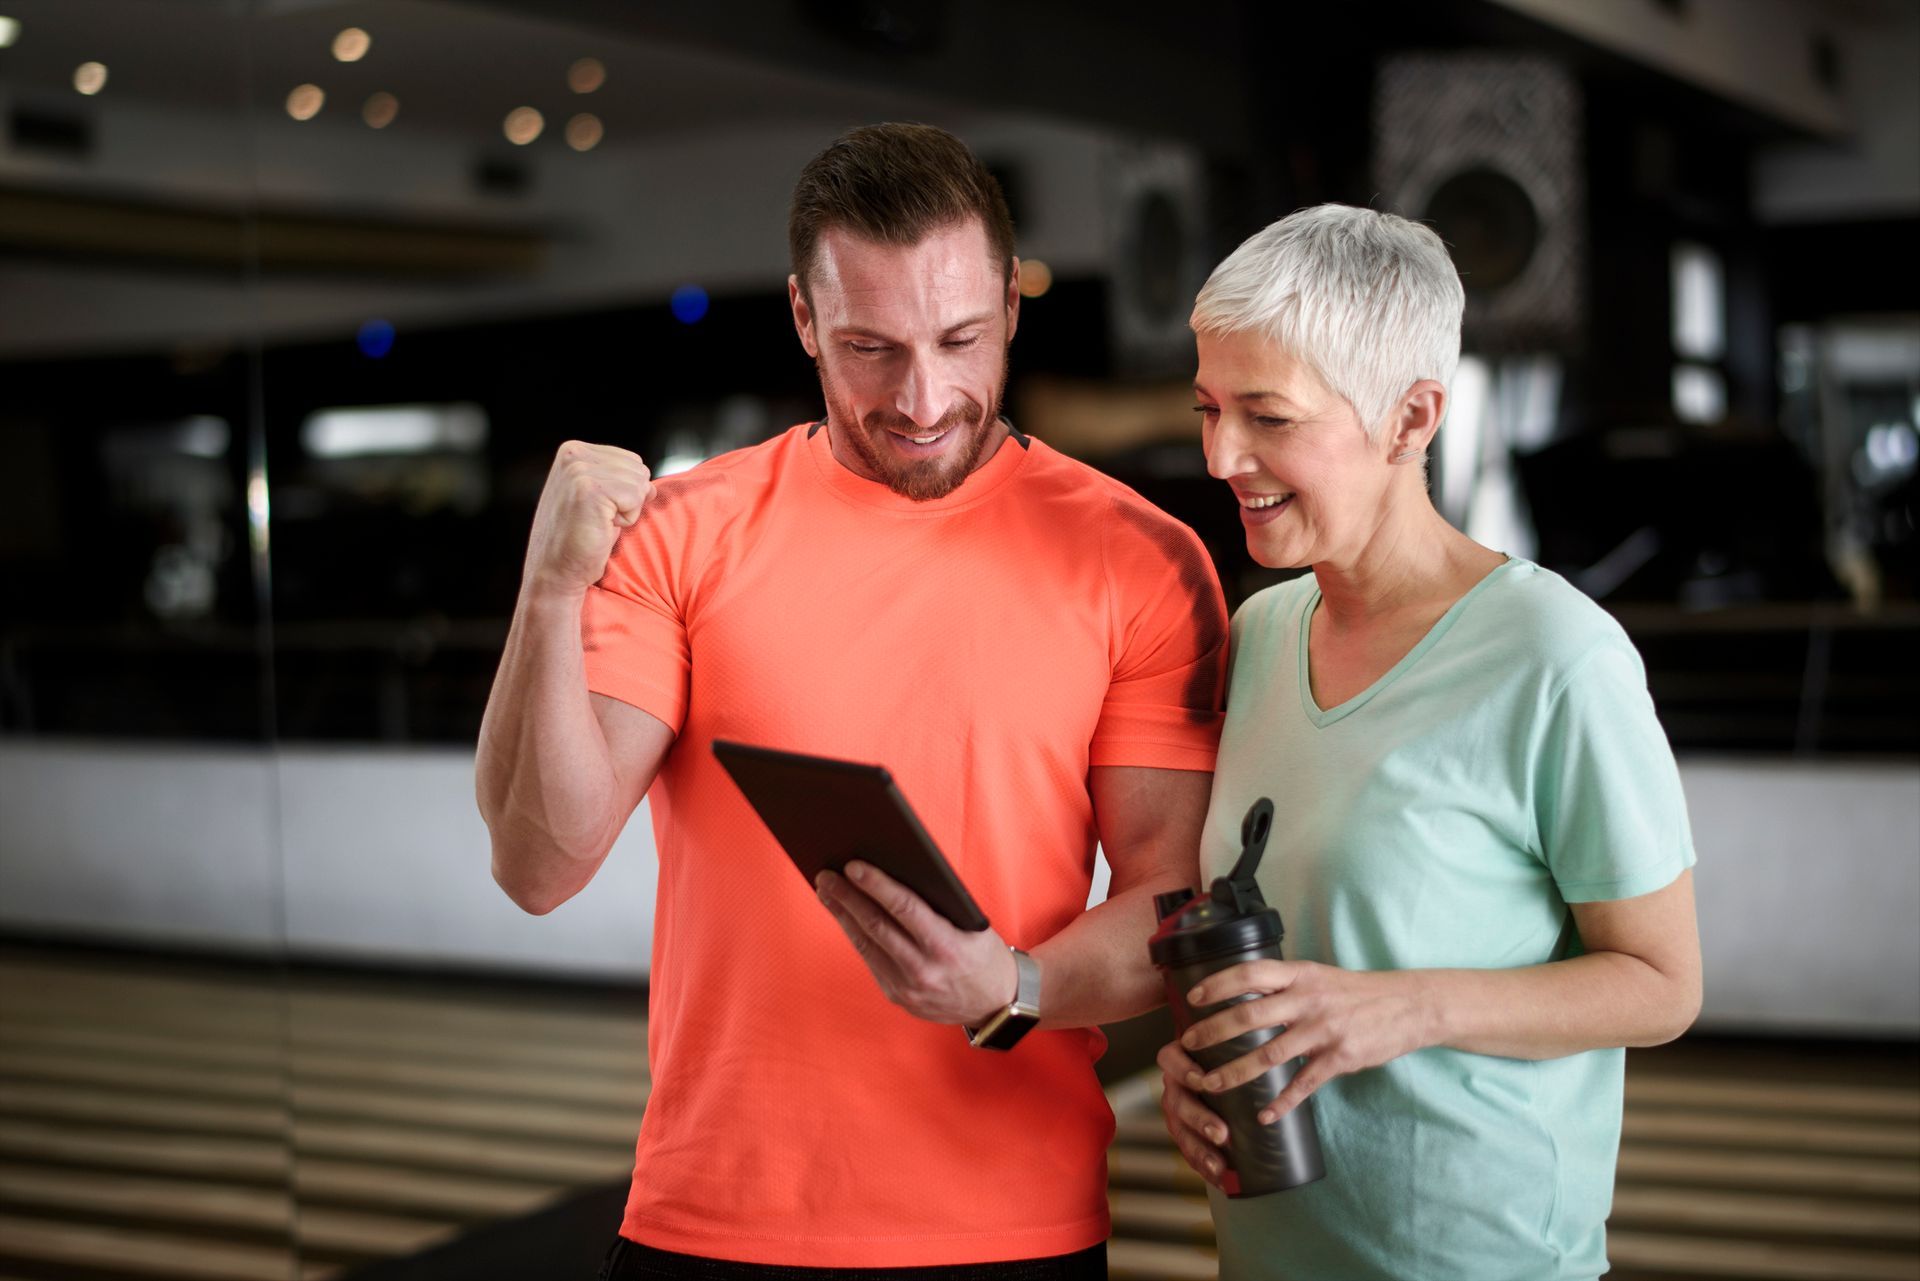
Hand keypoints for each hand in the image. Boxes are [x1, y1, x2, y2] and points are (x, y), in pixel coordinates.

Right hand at [524, 441, 651, 597]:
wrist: (556, 572)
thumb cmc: (579, 541)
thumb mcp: (599, 501)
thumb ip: (619, 483)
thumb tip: (651, 487)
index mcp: (574, 451)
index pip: (631, 461)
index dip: (624, 492)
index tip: (596, 510)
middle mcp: (574, 454)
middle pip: (638, 470)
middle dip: (628, 500)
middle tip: (598, 520)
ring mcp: (579, 470)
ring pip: (639, 484)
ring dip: (627, 511)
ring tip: (597, 523)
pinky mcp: (590, 489)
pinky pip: (635, 498)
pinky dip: (626, 519)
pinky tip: (600, 528)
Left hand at [814, 861, 1016, 1025]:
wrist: (996, 1005)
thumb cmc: (984, 956)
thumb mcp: (974, 927)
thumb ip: (938, 907)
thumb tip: (896, 874)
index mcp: (947, 948)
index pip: (904, 908)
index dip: (876, 885)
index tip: (853, 866)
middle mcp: (923, 971)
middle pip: (875, 926)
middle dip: (847, 898)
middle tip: (826, 875)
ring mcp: (906, 988)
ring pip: (865, 944)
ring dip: (843, 915)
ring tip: (827, 891)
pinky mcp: (896, 996)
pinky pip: (871, 960)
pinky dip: (856, 935)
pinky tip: (846, 917)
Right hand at [1156, 1038, 1231, 1190]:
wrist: (1220, 1051)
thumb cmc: (1230, 1040)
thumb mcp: (1231, 1030)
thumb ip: (1246, 1026)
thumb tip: (1283, 1025)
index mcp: (1181, 1054)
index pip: (1172, 1060)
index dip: (1184, 1071)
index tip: (1203, 1081)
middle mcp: (1175, 1081)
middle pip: (1176, 1101)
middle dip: (1198, 1120)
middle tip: (1222, 1133)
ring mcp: (1179, 1106)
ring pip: (1179, 1130)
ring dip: (1198, 1148)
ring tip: (1220, 1166)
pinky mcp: (1188, 1127)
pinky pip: (1189, 1148)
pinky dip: (1203, 1164)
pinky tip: (1220, 1179)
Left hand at [1181, 960, 1434, 1121]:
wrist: (1410, 1005)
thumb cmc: (1358, 993)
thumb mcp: (1320, 977)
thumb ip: (1286, 985)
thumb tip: (1245, 992)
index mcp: (1301, 975)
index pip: (1250, 973)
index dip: (1218, 984)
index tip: (1192, 998)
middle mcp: (1309, 1000)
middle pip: (1250, 1016)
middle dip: (1213, 1032)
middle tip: (1188, 1045)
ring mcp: (1324, 1030)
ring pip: (1270, 1054)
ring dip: (1236, 1072)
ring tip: (1211, 1084)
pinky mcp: (1341, 1058)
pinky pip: (1304, 1084)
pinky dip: (1282, 1102)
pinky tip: (1264, 1115)